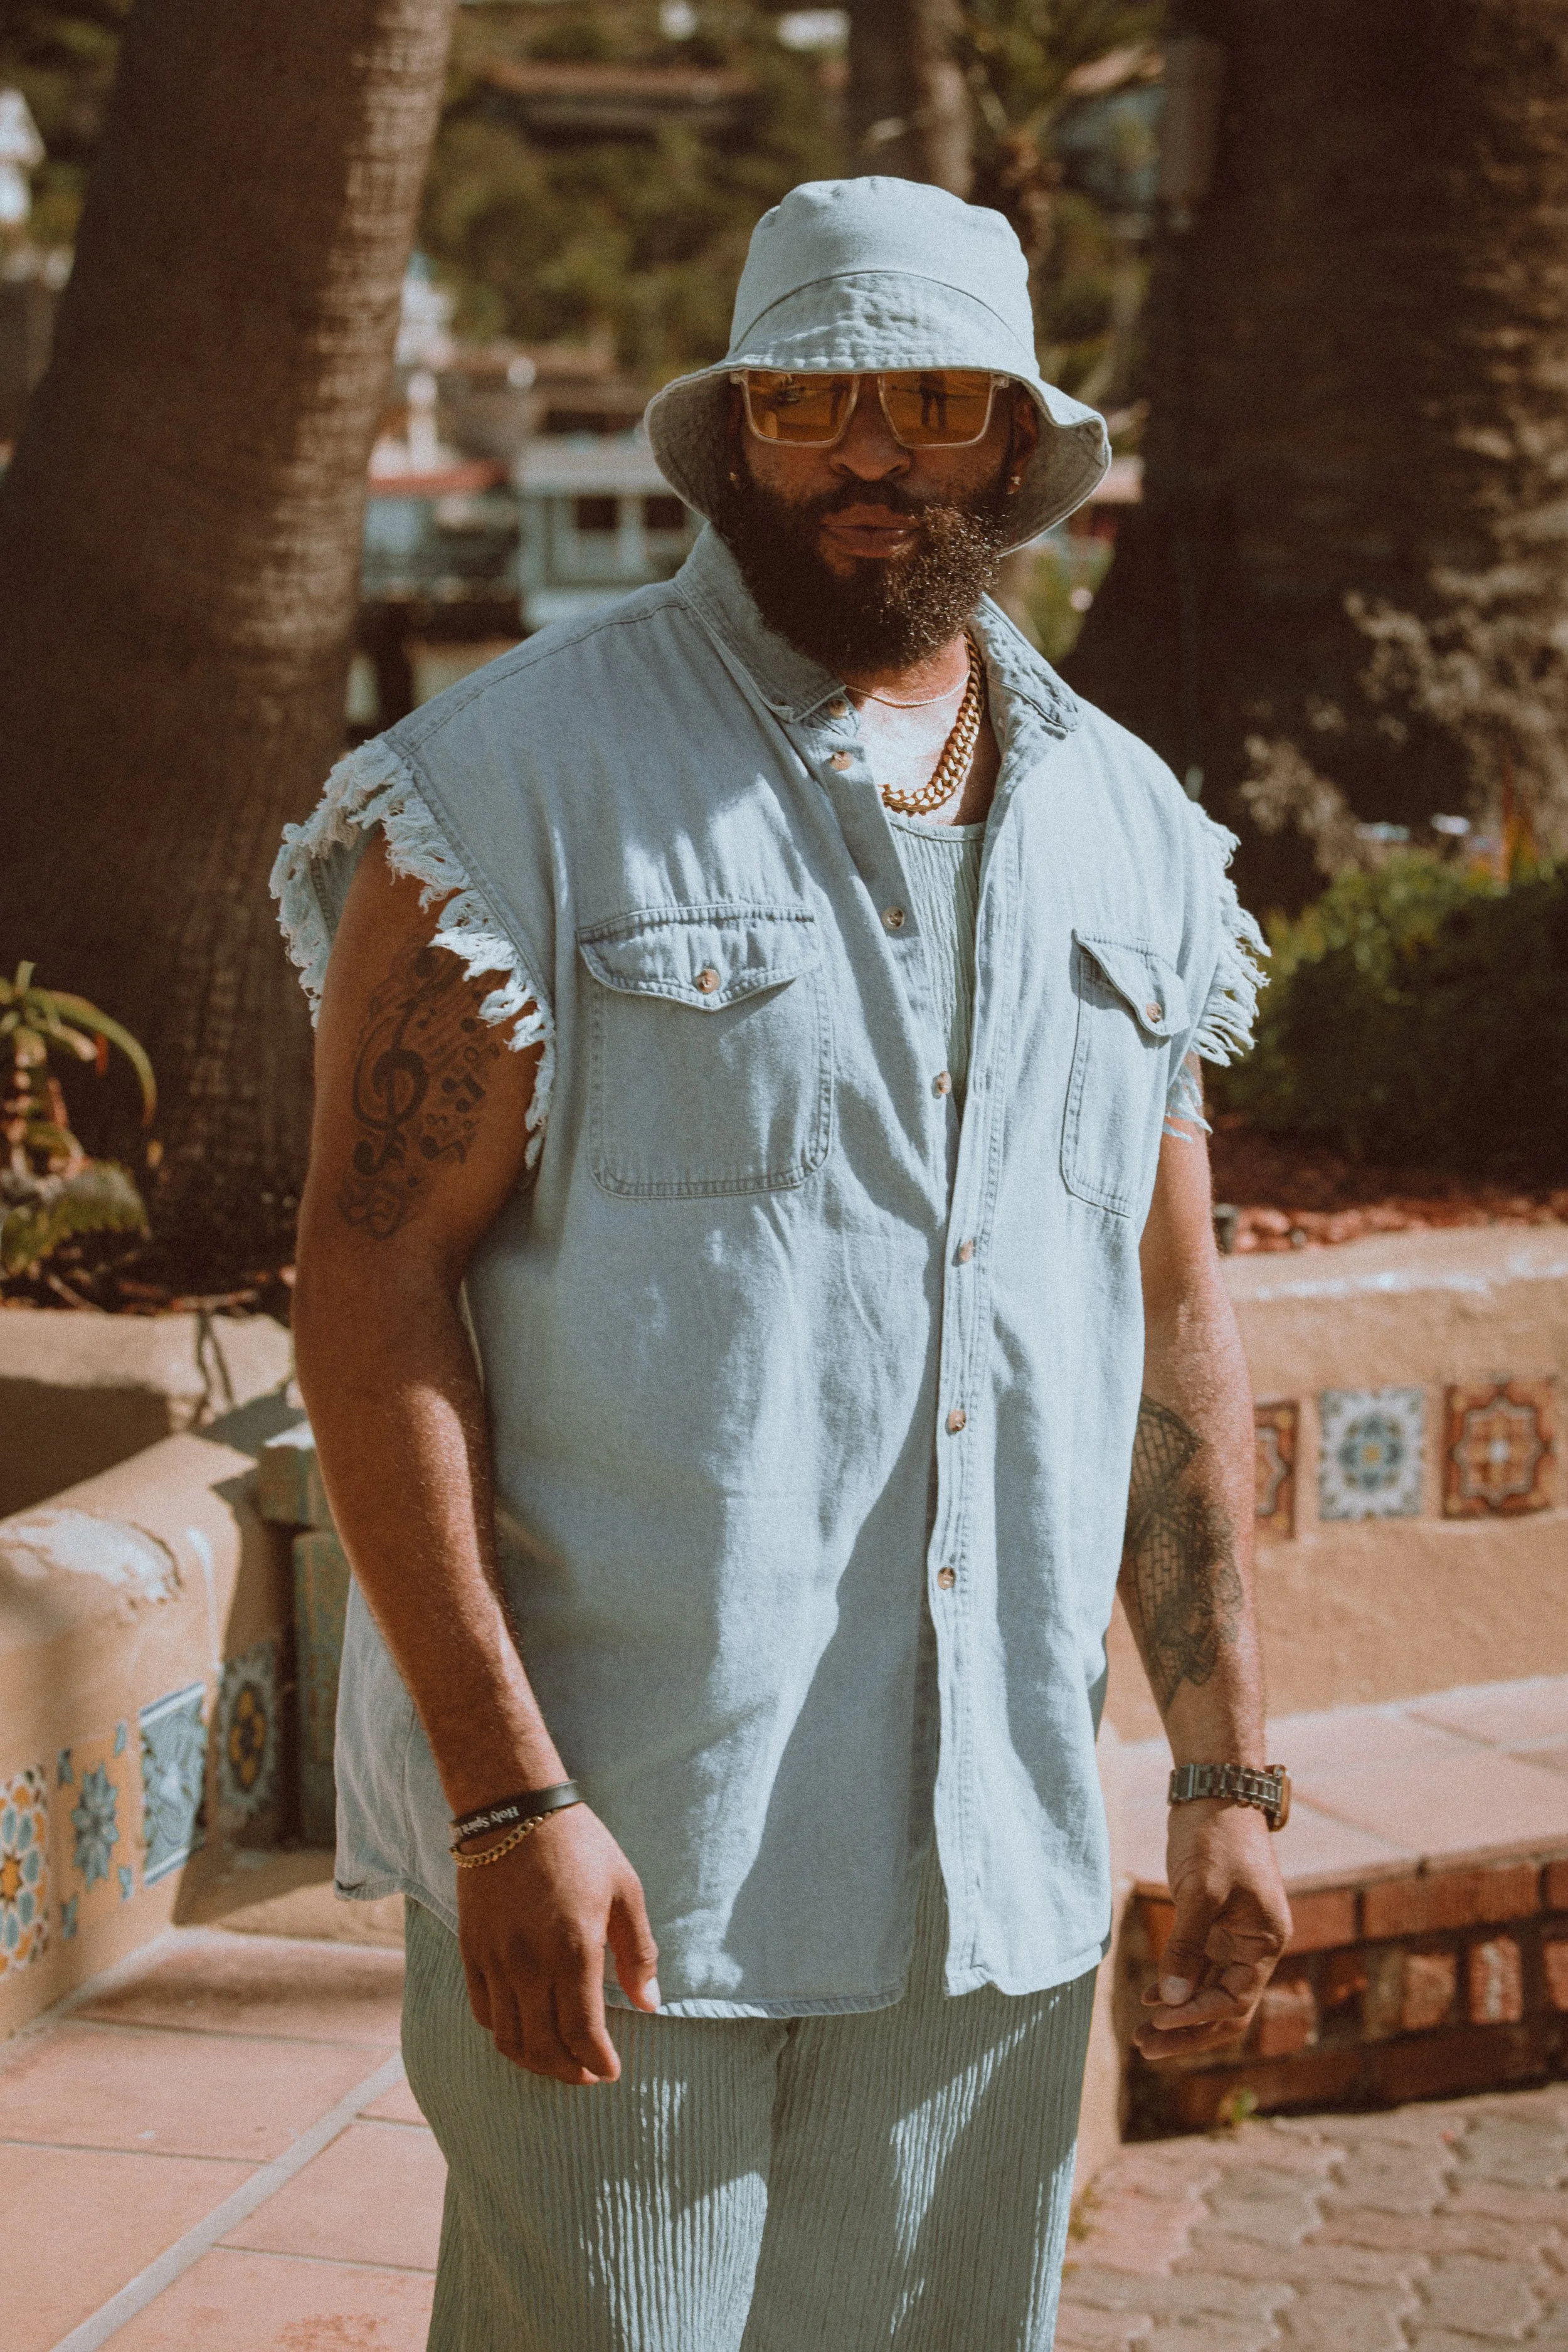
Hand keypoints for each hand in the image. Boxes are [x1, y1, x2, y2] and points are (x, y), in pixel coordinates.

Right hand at [455, 1805, 660, 2084]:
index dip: (598, 2062)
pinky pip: (483, 2012)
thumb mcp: (625, 1890)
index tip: (611, 2071)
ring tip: (558, 2061)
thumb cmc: (579, 1845)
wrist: (514, 1809)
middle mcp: (530, 1965)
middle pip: (544, 2047)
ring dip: (535, 2060)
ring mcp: (495, 1960)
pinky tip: (524, 2028)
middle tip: (588, 2074)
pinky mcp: (471, 1951)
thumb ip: (638, 1952)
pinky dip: (504, 2032)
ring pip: (509, 2038)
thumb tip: (651, 2005)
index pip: (583, 2034)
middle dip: (569, 2071)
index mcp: (574, 1951)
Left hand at [1135, 1800, 1290, 2061]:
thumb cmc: (1216, 1837)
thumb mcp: (1201, 1892)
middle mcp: (1256, 1945)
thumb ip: (1186, 1946)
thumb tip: (1170, 2000)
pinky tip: (1149, 1999)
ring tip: (1141, 2035)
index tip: (1157, 2021)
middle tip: (1145, 2047)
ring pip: (1210, 1991)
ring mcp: (1236, 1936)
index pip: (1234, 2000)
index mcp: (1265, 1941)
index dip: (1195, 2015)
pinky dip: (1176, 1985)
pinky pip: (1199, 1968)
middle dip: (1188, 2031)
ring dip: (1179, 2013)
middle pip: (1225, 2007)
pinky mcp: (1214, 1924)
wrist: (1215, 1792)